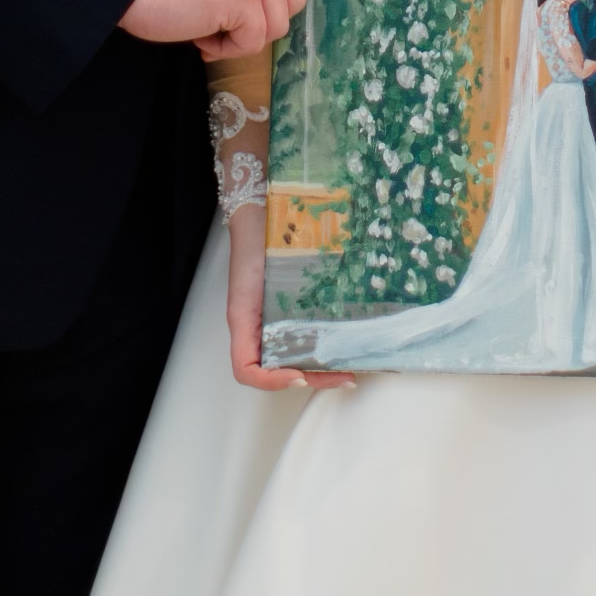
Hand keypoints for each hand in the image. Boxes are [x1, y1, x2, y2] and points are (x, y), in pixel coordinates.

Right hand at [120, 0, 305, 56]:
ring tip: (206, 28)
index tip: (234, 9)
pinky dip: (227, 49)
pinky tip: (199, 36)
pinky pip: (253, 41)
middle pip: (294, 1)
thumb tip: (271, 5)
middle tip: (225, 23)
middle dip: (263, 21)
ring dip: (242, 38)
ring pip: (277, 25)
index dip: (267, 3)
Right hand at [226, 203, 351, 391]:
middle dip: (312, 377)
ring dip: (322, 364)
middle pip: (280, 369)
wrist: (263, 214)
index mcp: (244, 325)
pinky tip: (346, 338)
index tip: (300, 376)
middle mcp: (261, 326)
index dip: (272, 382)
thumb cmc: (253, 245)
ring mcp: (280, 316)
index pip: (247, 371)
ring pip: (298, 353)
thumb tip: (272, 359)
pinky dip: (326, 340)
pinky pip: (310, 330)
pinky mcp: (298, 304)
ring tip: (350, 365)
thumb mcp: (247, 286)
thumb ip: (248, 324)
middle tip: (343, 376)